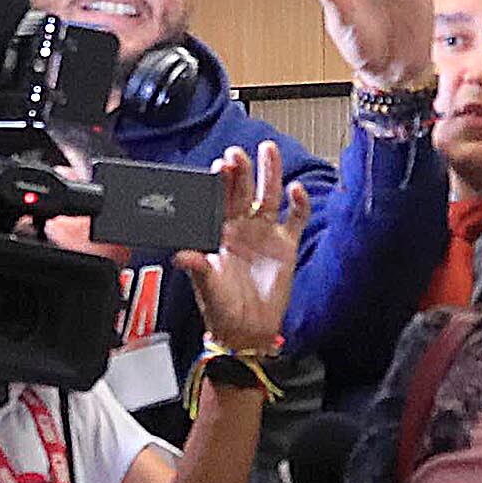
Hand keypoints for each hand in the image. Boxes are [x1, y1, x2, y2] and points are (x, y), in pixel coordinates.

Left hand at [178, 143, 306, 357]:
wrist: (248, 331)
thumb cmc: (223, 309)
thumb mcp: (207, 288)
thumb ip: (198, 268)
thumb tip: (182, 255)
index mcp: (219, 234)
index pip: (219, 200)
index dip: (221, 183)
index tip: (220, 167)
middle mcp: (242, 228)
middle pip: (243, 191)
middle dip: (242, 171)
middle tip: (238, 153)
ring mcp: (265, 234)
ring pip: (269, 195)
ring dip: (270, 173)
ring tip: (268, 151)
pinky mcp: (287, 245)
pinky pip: (295, 218)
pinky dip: (299, 204)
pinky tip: (297, 190)